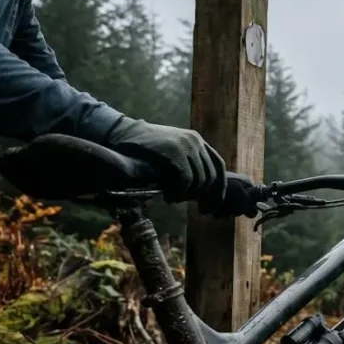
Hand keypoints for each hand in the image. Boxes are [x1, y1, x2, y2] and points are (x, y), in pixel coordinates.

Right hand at [104, 118, 225, 206]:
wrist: (123, 133)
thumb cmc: (145, 148)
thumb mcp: (172, 153)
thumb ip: (187, 165)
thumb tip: (201, 192)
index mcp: (198, 141)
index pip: (218, 167)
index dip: (219, 188)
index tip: (215, 206)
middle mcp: (196, 141)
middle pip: (211, 176)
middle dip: (206, 196)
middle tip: (200, 210)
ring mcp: (186, 145)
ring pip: (199, 179)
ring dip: (187, 195)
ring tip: (174, 199)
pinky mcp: (174, 151)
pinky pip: (186, 179)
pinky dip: (179, 191)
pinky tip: (168, 195)